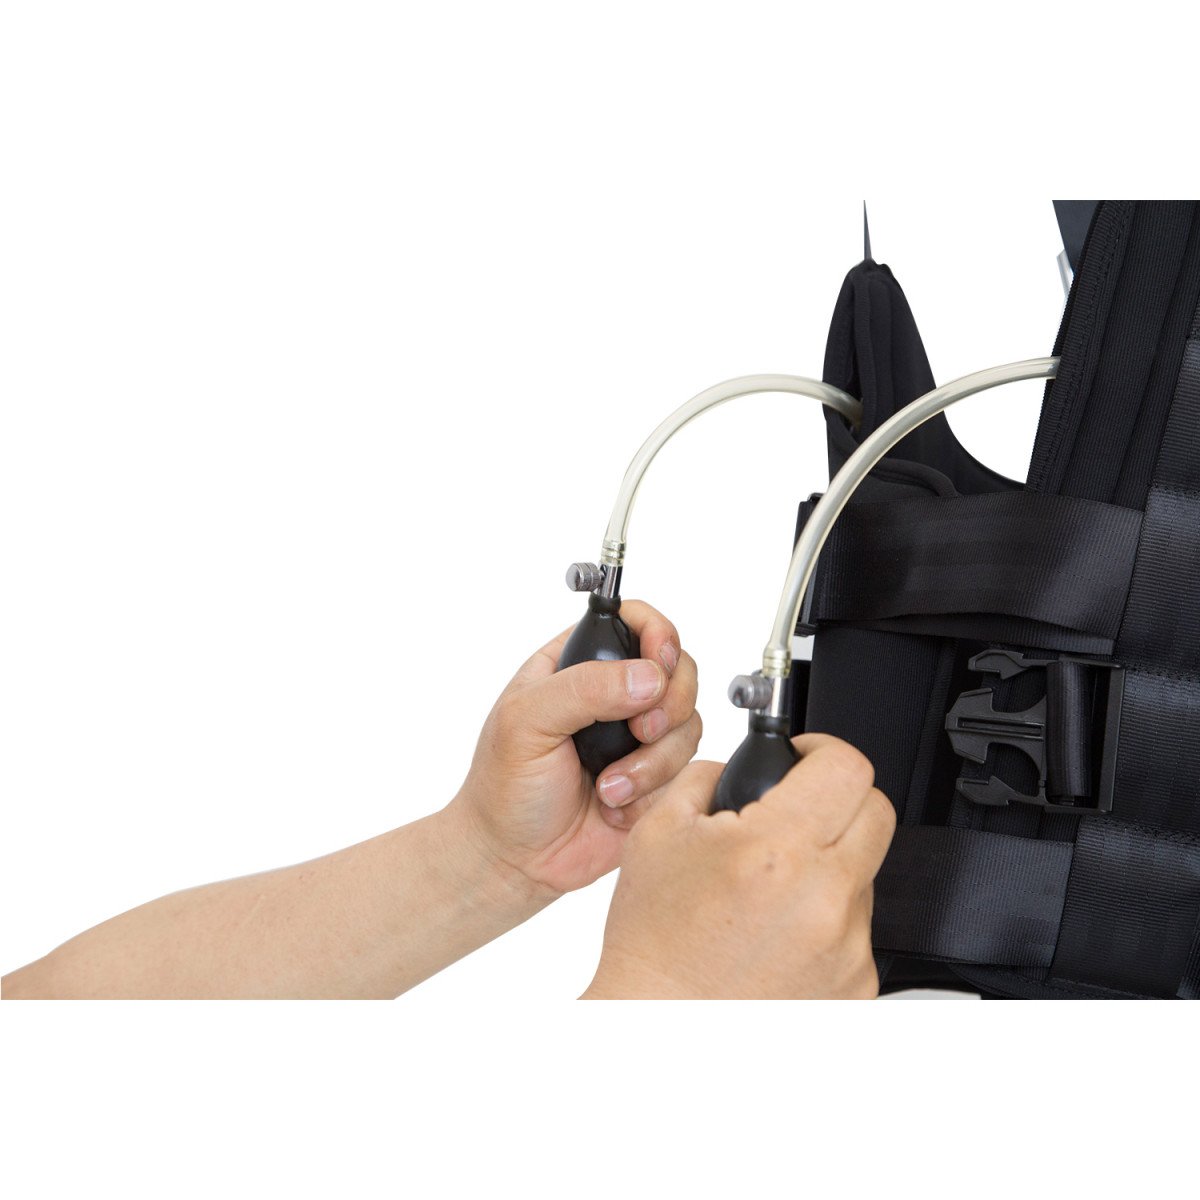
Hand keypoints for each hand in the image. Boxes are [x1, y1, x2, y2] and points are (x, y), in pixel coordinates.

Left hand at [447, 601, 701, 897]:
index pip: (633, 620)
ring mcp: (637, 736)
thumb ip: (584, 688)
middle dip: (670, 700)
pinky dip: (652, 788)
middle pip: (678, 668)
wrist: (514, 860)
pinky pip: (685, 768)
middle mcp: (613, 693)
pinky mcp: (655, 777)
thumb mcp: (526, 722)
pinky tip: (615, 804)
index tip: (659, 659)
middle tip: (639, 730)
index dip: (658, 633)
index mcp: (577, 663)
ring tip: (609, 785)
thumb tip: (650, 677)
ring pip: (687, 722)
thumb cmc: (504, 786)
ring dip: (653, 758)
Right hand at [582, 735, 894, 998]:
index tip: (806, 758)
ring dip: (830, 862)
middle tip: (797, 810)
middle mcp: (824, 900)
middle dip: (839, 798)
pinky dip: (826, 916)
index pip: (847, 768)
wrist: (658, 1023)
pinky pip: (857, 926)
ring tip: (772, 887)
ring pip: (866, 871)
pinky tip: (779, 930)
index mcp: (776, 851)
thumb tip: (746, 761)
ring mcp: (847, 948)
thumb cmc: (654, 940)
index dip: (823, 750)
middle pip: (876, 811)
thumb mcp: (659, 830)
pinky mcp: (856, 985)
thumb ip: (708, 776)